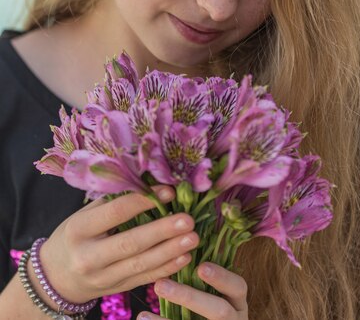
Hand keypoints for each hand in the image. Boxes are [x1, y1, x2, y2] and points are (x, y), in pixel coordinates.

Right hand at [37, 186, 199, 304]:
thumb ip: (112, 201)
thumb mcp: (83, 214)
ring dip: (170, 251)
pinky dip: (166, 268)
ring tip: (192, 238)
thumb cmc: (74, 235)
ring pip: (140, 265)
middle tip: (188, 220)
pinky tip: (184, 257)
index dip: (143, 202)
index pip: (115, 213)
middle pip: (130, 243)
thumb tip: (148, 182)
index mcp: (79, 229)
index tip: (169, 192)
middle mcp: (88, 257)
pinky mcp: (116, 290)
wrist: (55, 276)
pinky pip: (144, 279)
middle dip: (162, 232)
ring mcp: (102, 278)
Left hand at [139, 262, 248, 319]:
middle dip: (190, 298)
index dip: (222, 277)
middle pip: (220, 311)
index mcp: (237, 303)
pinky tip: (142, 317)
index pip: (238, 287)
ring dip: (171, 316)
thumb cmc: (212, 307)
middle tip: (160, 285)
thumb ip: (206, 272)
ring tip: (145, 309)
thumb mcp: (218, 291)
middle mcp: (234, 319)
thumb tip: (184, 236)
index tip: (200, 267)